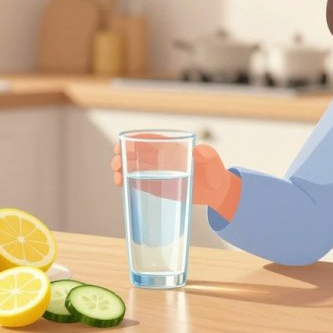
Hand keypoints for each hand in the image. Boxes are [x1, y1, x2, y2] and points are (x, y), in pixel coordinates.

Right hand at [112, 140, 241, 218]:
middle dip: (122, 156)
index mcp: (171, 147)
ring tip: (117, 178)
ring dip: (121, 170)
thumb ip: (207, 155)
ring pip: (133, 168)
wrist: (216, 191)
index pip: (148, 140)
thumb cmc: (215, 172)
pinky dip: (126, 182)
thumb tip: (199, 151)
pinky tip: (120, 185)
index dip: (133, 140)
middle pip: (136, 154)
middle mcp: (161, 159)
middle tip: (116, 164)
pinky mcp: (157, 186)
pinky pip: (138, 182)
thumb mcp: (212, 161)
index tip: (120, 145)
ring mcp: (157, 173)